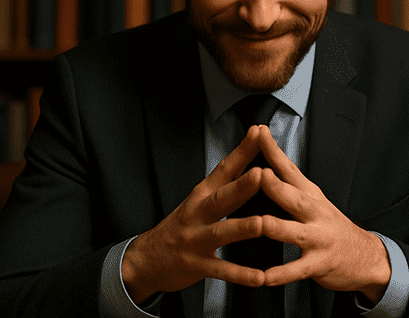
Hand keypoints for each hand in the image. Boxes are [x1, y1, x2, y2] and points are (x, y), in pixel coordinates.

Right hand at [121, 127, 268, 304]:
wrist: (146, 258)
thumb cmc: (182, 225)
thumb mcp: (199, 200)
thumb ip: (226, 184)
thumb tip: (253, 161)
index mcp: (201, 195)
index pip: (224, 169)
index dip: (242, 151)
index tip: (259, 132)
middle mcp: (197, 214)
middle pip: (221, 197)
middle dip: (242, 186)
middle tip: (261, 173)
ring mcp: (195, 240)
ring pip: (221, 233)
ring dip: (241, 228)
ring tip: (261, 224)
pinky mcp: (196, 265)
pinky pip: (221, 270)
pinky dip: (240, 274)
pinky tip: (259, 277)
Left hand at [255, 126, 391, 303]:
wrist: (366, 256)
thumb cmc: (330, 224)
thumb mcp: (315, 200)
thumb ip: (290, 183)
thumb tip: (264, 160)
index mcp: (310, 195)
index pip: (290, 169)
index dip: (274, 151)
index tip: (259, 131)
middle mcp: (315, 213)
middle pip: (294, 197)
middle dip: (276, 186)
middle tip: (259, 173)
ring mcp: (318, 239)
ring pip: (294, 232)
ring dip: (275, 227)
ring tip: (259, 223)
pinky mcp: (319, 264)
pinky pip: (296, 270)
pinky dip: (280, 274)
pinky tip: (264, 277)